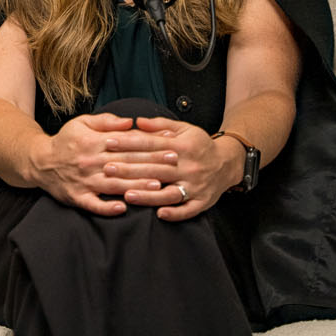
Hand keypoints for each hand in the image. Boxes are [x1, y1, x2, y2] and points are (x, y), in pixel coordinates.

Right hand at [31, 113, 178, 215]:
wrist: (39, 162)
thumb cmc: (66, 141)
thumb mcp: (82, 122)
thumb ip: (107, 121)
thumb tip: (131, 122)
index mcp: (93, 141)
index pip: (127, 142)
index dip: (150, 143)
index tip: (170, 143)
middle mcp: (90, 161)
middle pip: (126, 163)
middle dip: (152, 163)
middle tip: (174, 163)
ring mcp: (84, 181)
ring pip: (114, 184)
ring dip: (137, 186)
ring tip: (158, 186)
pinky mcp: (78, 197)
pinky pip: (94, 205)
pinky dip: (108, 207)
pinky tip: (124, 208)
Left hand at [113, 116, 240, 221]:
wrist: (228, 163)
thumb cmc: (199, 145)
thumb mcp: (184, 129)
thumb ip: (160, 124)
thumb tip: (137, 121)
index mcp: (182, 146)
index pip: (151, 144)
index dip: (129, 143)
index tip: (109, 143)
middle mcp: (189, 166)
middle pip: (156, 168)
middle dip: (130, 169)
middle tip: (107, 168)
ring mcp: (196, 185)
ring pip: (170, 192)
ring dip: (149, 195)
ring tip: (127, 195)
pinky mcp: (203, 201)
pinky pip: (188, 210)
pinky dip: (175, 213)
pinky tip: (159, 214)